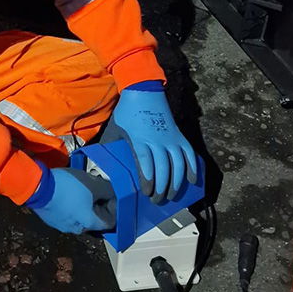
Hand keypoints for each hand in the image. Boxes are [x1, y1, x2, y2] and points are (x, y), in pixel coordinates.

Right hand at [25, 164, 116, 233]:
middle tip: (95, 189)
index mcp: (89, 224)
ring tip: (80, 189)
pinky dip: (70, 205)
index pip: (110, 222)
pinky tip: (68, 192)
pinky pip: (66, 213)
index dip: (114, 208)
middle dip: (98, 205)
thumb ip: (108, 190)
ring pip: (79, 216)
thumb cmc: (69, 187)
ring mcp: (61, 225)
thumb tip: (113, 193)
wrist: (39, 187)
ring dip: (83, 204)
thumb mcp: (94, 184)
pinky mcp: (51, 219)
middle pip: (94, 219)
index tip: (110, 195)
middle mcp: (76, 229)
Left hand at [110, 81, 200, 202]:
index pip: (145, 163)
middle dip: (162, 187)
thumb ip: (111, 146)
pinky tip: (192, 180)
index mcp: (140, 139)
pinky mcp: (179, 135)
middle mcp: (158, 140)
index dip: (148, 179)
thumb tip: (99, 163)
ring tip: (172, 195)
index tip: (147, 193)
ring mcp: (171, 138)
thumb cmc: (127, 112)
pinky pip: (189, 153)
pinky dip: (193, 167)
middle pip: (163, 168)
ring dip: (177, 182)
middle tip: (157, 201)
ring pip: (178, 163)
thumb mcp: (116, 128)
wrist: (144, 90)